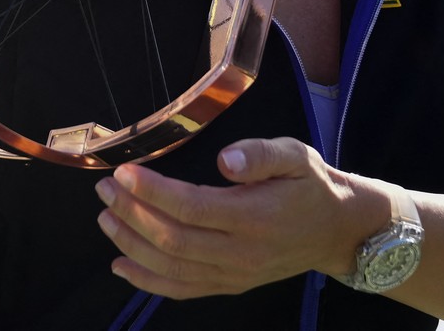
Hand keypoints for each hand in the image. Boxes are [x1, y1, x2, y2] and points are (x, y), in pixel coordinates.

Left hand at [94, 137, 378, 297]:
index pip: (192, 208)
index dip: (153, 193)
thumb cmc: (311, 186)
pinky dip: (147, 280)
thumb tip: (225, 160)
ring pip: (171, 267)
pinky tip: (121, 263)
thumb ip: (261, 155)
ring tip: (106, 217)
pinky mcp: (229, 285)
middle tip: (106, 189)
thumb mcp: (296, 156)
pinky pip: (182, 289)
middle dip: (132, 214)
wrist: (337, 230)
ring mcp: (233, 275)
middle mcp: (241, 253)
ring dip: (131, 244)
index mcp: (255, 217)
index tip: (125, 172)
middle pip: (173, 239)